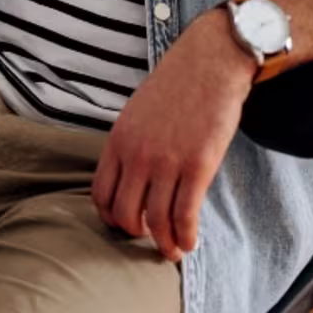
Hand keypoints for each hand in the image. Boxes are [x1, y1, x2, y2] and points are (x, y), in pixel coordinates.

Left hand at [93, 10, 255, 262]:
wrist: (211, 62)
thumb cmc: (177, 84)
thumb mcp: (137, 112)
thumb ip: (130, 144)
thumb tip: (131, 177)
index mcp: (118, 141)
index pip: (101, 195)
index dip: (112, 218)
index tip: (127, 224)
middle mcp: (137, 155)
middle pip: (125, 215)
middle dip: (137, 234)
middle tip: (151, 237)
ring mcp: (167, 162)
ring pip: (156, 221)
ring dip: (164, 244)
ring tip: (173, 250)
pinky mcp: (198, 166)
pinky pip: (185, 215)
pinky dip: (186, 237)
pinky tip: (191, 243)